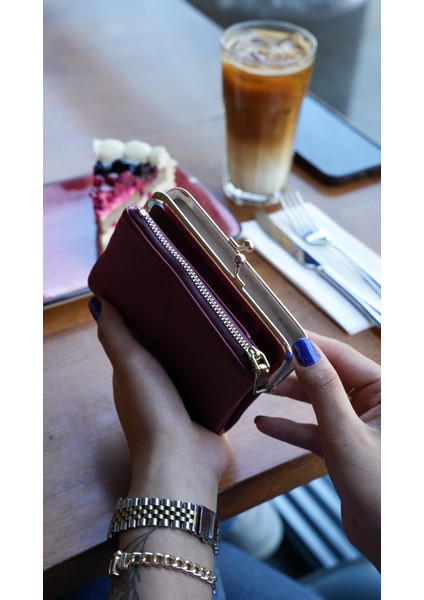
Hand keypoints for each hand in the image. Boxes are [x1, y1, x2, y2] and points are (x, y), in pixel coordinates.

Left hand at [90, 296, 229, 506]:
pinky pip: (217, 382)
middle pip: (170, 348)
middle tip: (201, 298)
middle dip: (181, 327)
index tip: (161, 286)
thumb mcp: (128, 365)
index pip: (140, 336)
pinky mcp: (210, 408)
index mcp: (136, 373)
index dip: (147, 313)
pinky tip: (237, 350)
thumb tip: (99, 300)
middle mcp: (159, 384)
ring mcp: (185, 398)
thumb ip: (115, 334)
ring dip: (205, 347)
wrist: (184, 459)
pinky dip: (223, 368)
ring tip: (223, 318)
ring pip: (196, 364)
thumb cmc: (151, 411)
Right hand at [255, 333, 380, 569]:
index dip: (306, 343)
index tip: (276, 334)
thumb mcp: (345, 434)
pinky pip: (315, 428)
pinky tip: (265, 423)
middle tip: (261, 363)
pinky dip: (291, 426)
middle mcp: (375, 402)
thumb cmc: (385, 492)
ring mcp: (360, 424)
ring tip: (259, 388)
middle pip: (327, 374)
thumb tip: (303, 350)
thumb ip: (323, 390)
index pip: (340, 354)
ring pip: (319, 400)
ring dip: (290, 397)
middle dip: (293, 370)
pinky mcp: (347, 445)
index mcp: (387, 390)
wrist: (393, 544)